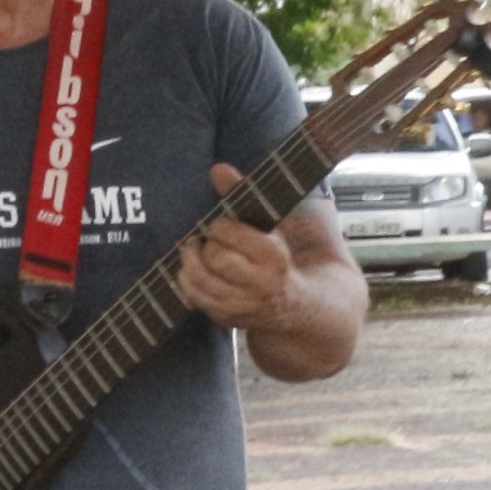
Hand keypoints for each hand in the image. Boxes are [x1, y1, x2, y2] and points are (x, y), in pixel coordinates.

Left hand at [179, 162, 299, 332]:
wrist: (302, 305)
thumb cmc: (281, 259)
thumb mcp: (271, 225)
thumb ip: (243, 195)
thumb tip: (218, 169)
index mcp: (275, 258)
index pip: (228, 233)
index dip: (219, 225)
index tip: (222, 225)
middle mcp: (262, 286)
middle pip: (214, 258)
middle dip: (205, 246)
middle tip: (207, 241)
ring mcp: (245, 306)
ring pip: (200, 281)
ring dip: (190, 263)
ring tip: (195, 253)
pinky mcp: (230, 320)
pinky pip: (195, 300)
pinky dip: (188, 283)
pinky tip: (195, 273)